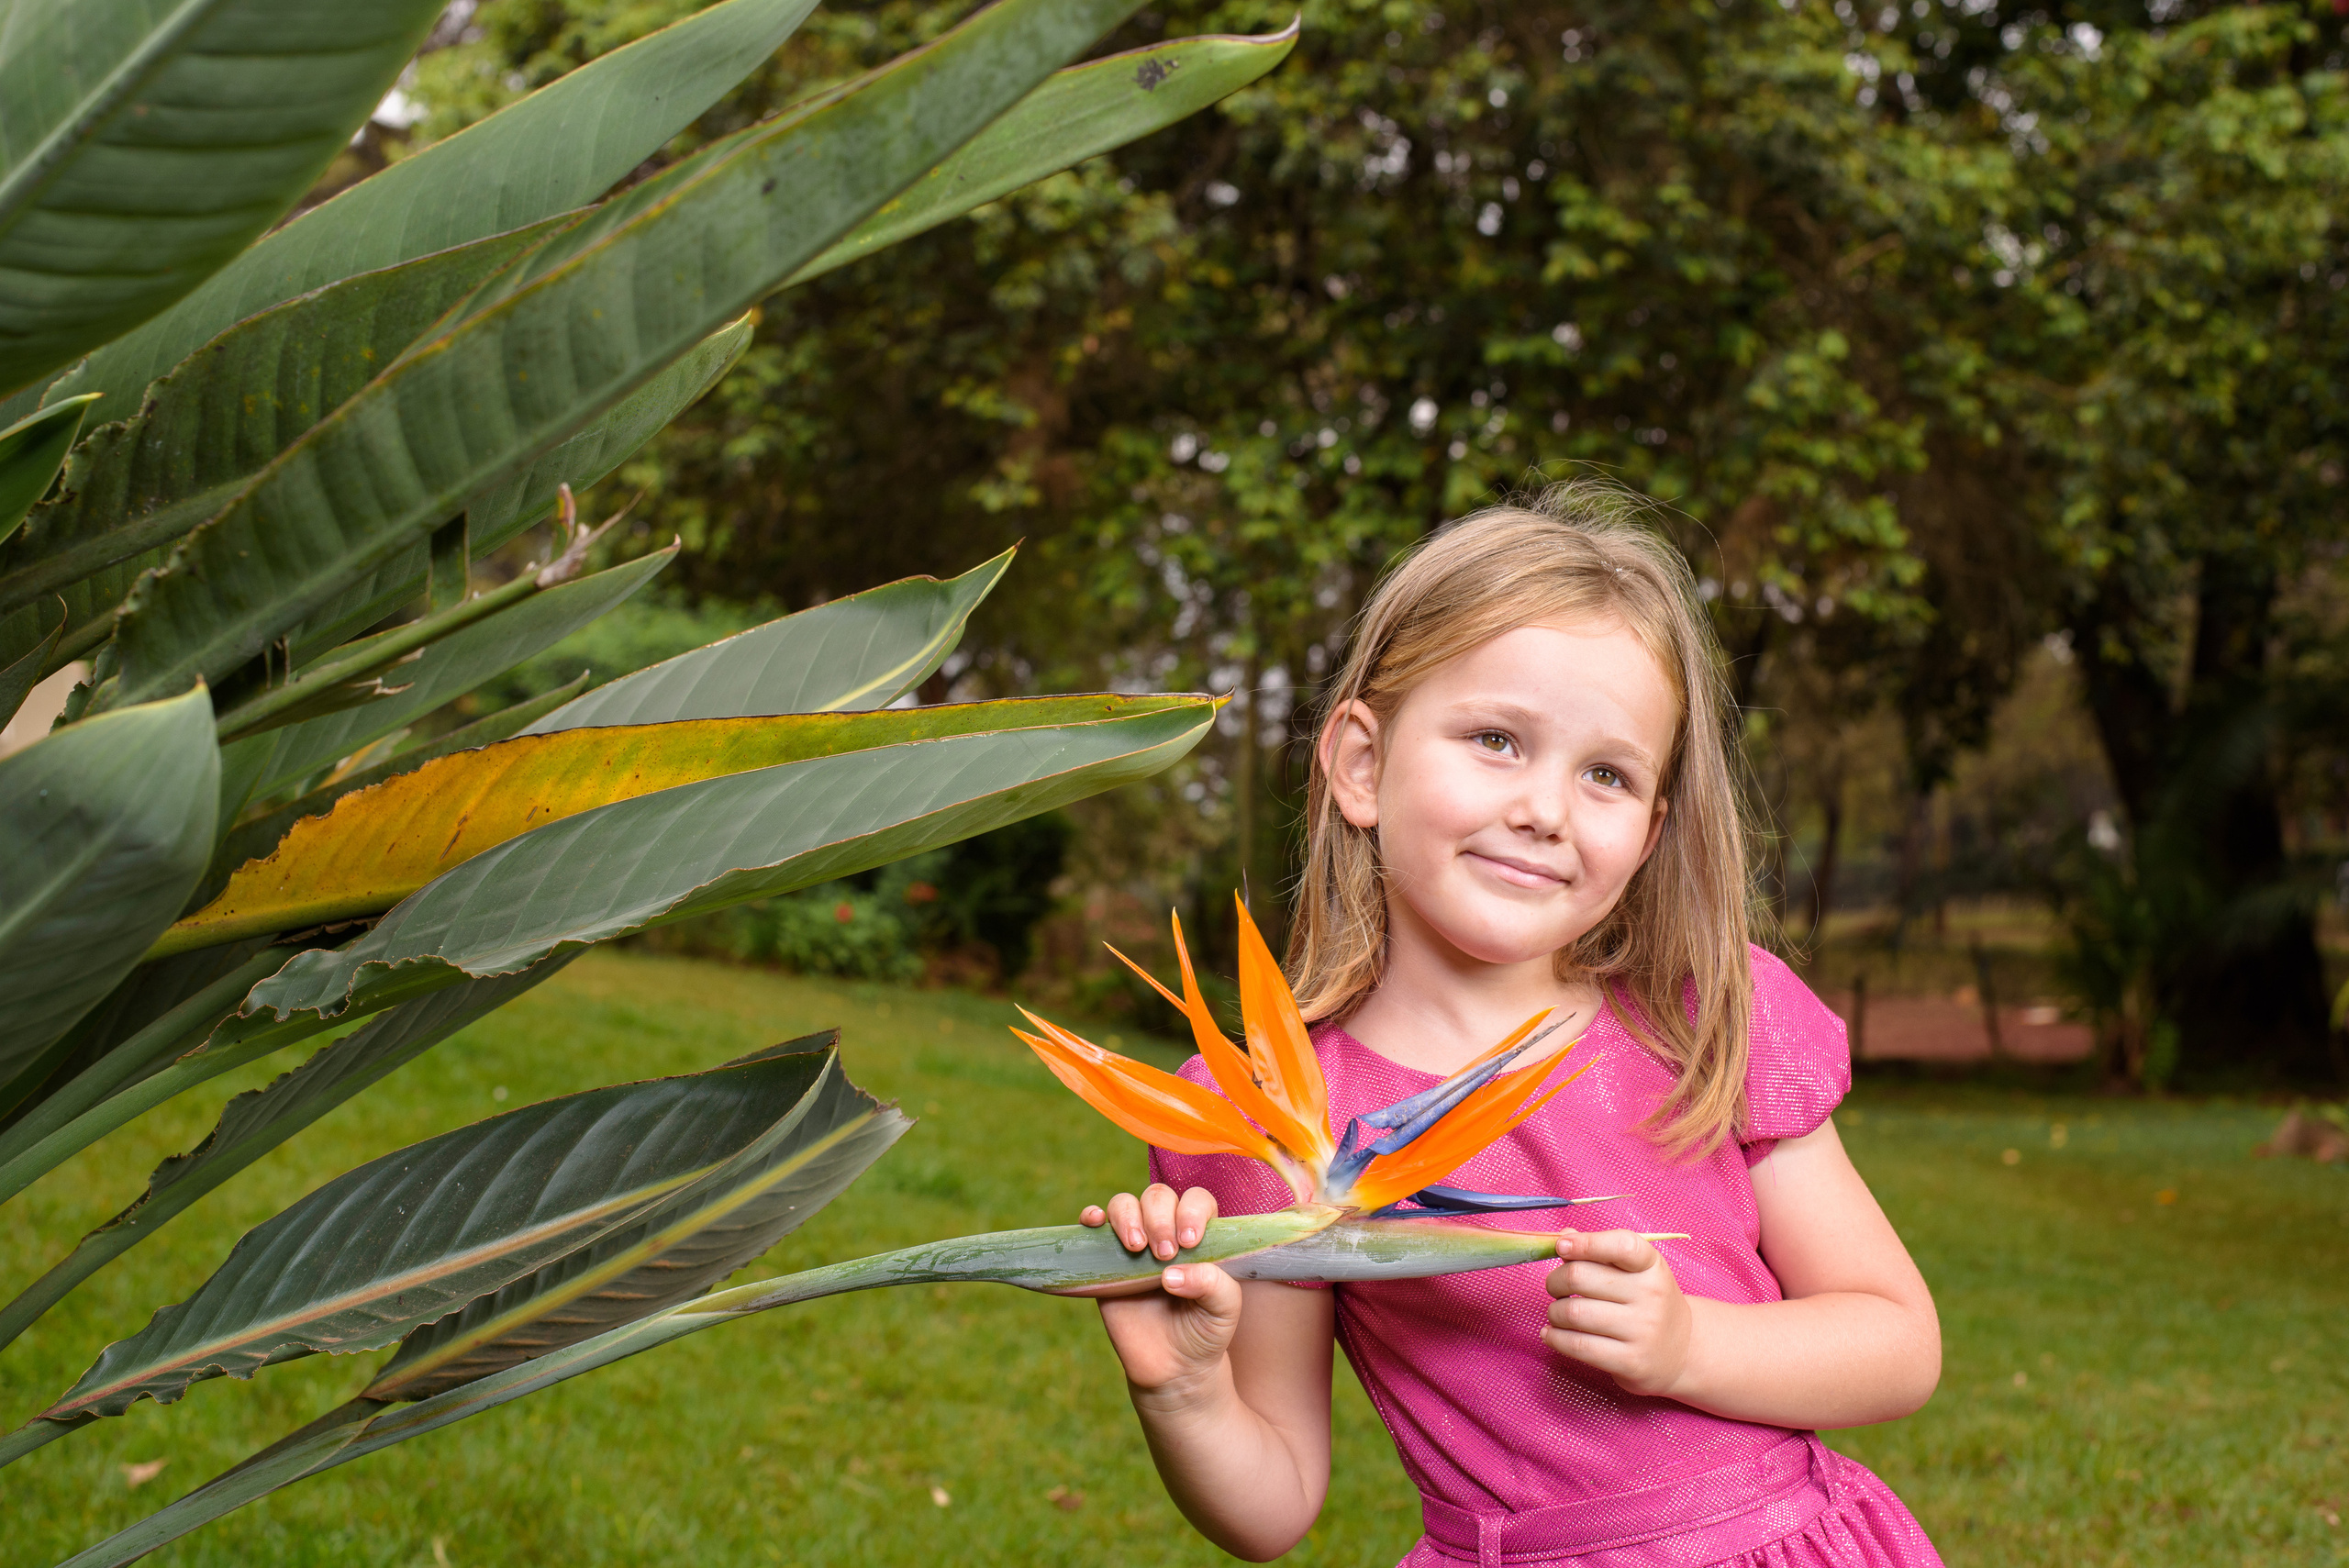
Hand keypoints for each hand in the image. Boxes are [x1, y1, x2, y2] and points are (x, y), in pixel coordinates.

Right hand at [1081, 1185, 1237, 1396]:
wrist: (1174, 1369)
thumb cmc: (1205, 1332)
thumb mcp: (1224, 1311)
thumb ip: (1212, 1285)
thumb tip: (1169, 1274)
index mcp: (1200, 1237)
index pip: (1196, 1201)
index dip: (1191, 1212)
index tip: (1189, 1242)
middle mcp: (1166, 1233)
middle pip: (1158, 1196)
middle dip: (1160, 1219)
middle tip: (1164, 1255)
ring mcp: (1134, 1245)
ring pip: (1125, 1204)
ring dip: (1129, 1217)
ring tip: (1137, 1248)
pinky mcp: (1106, 1263)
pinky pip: (1094, 1228)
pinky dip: (1092, 1217)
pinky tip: (1095, 1221)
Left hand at [1540, 1229, 1691, 1398]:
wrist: (1682, 1351)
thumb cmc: (1647, 1303)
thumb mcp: (1635, 1271)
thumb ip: (1600, 1250)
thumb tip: (1563, 1238)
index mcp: (1652, 1266)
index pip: (1621, 1246)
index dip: (1586, 1243)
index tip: (1561, 1247)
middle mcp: (1651, 1296)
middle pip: (1580, 1277)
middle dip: (1555, 1281)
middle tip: (1555, 1288)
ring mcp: (1642, 1330)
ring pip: (1574, 1313)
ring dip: (1554, 1312)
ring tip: (1557, 1314)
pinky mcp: (1631, 1361)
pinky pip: (1578, 1346)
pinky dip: (1555, 1338)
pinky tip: (1552, 1334)